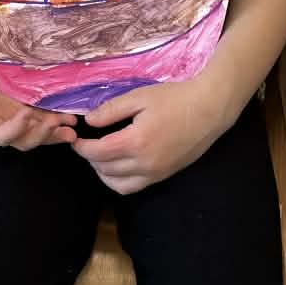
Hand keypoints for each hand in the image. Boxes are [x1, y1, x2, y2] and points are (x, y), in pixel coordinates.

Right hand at [0, 61, 76, 150]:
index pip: (0, 136)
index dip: (15, 129)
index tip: (26, 113)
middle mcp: (0, 125)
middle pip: (22, 141)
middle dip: (41, 135)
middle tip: (56, 124)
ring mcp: (12, 118)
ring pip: (35, 133)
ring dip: (54, 132)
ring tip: (72, 127)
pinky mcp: (21, 109)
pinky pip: (39, 119)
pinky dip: (55, 120)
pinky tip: (70, 117)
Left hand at [70, 79, 229, 195]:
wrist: (209, 109)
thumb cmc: (175, 98)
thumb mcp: (140, 97)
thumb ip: (111, 110)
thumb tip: (88, 121)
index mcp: (136, 142)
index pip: (98, 153)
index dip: (82, 148)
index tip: (76, 140)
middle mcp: (145, 164)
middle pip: (105, 170)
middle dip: (91, 159)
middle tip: (87, 144)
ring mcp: (156, 173)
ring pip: (118, 185)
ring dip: (103, 173)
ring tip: (100, 156)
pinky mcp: (164, 176)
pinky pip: (135, 187)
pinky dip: (120, 180)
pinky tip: (119, 165)